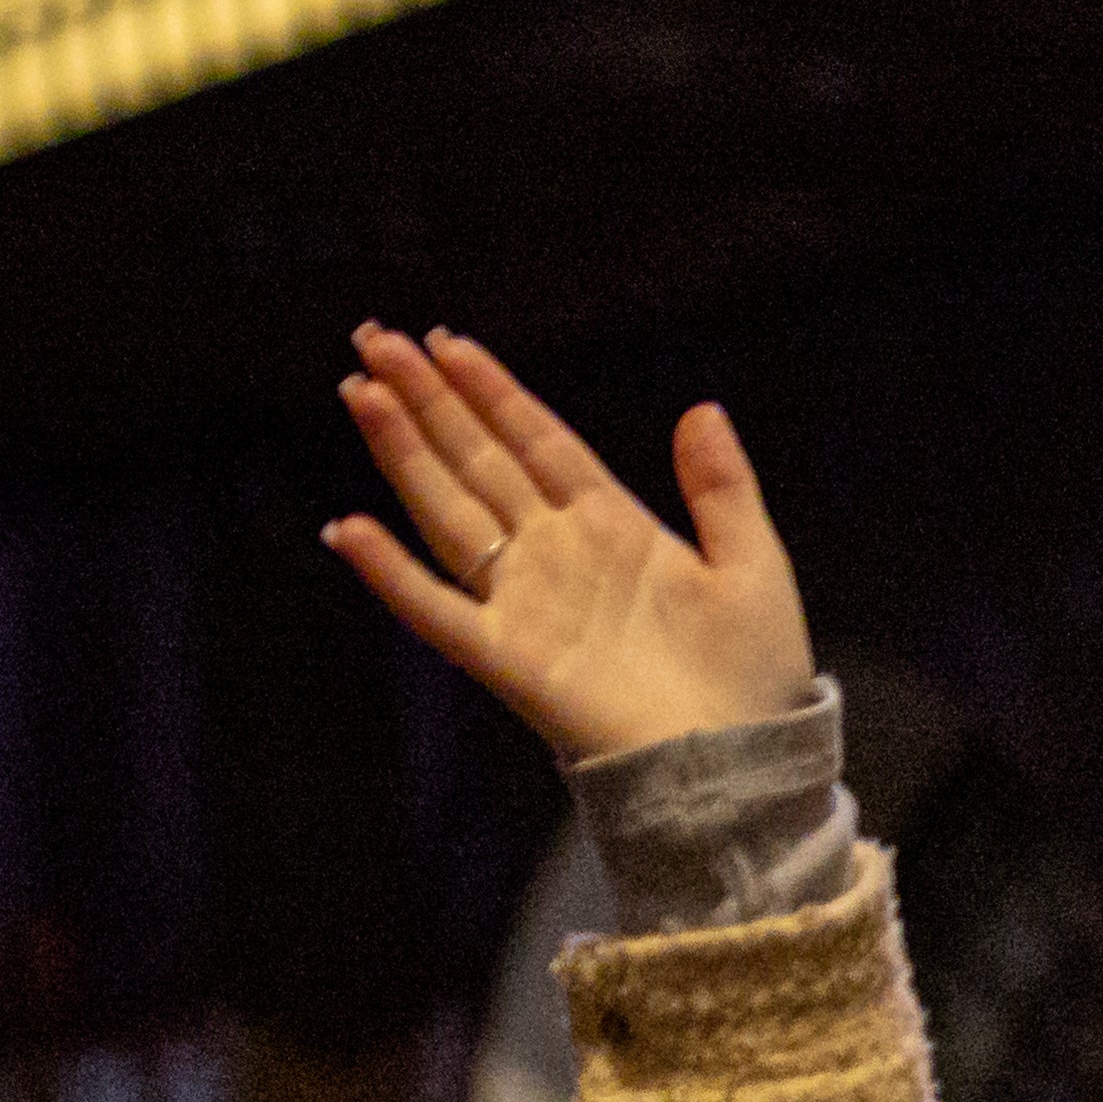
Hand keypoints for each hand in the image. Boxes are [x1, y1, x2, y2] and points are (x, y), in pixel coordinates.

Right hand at [319, 324, 811, 768]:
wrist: (744, 763)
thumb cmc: (753, 674)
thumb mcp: (753, 564)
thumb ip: (722, 488)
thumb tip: (701, 409)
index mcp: (614, 525)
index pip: (539, 441)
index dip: (494, 391)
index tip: (447, 342)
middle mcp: (559, 554)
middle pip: (481, 461)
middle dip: (430, 401)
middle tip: (376, 338)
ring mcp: (527, 603)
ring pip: (451, 511)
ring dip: (405, 454)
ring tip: (360, 393)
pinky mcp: (508, 660)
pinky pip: (437, 610)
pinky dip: (391, 573)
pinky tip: (349, 528)